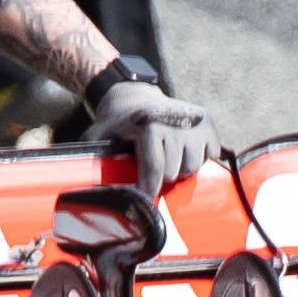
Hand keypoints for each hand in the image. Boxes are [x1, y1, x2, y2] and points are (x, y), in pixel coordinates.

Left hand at [83, 60, 221, 190]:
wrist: (135, 94)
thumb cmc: (116, 121)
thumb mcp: (99, 136)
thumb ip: (92, 159)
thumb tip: (86, 190)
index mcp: (149, 125)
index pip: (155, 170)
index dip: (149, 190)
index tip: (146, 202)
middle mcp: (175, 121)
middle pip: (175, 173)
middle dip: (164, 176)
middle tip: (153, 167)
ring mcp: (194, 121)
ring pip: (194, 167)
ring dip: (182, 168)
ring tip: (168, 157)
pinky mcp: (208, 122)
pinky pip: (211, 156)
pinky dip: (199, 157)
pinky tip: (184, 149)